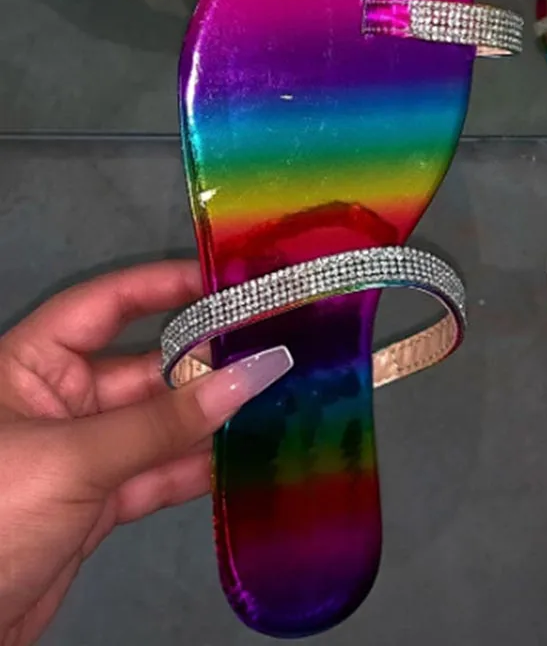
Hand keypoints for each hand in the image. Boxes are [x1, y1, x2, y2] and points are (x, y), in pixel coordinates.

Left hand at [0, 261, 291, 645]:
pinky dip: (196, 469)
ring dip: (209, 419)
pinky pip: (157, 473)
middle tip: (275, 349)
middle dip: (205, 363)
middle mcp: (59, 400)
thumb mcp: (74, 459)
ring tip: (277, 398)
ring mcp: (82, 453)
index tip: (226, 281)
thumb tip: (253, 374)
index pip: (106, 305)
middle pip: (144, 368)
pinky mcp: (97, 502)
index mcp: (31, 365)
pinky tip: (244, 456)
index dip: (164, 286)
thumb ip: (165, 423)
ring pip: (158, 424)